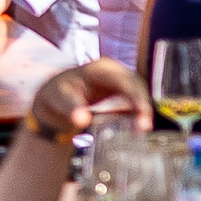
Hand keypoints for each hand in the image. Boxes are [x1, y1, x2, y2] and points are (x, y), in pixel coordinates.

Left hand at [29, 59, 153, 137]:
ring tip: (142, 131)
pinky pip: (135, 104)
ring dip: (142, 112)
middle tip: (144, 127)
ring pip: (139, 95)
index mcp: (102, 68)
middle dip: (143, 106)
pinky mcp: (123, 95)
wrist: (56, 96)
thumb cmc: (58, 93)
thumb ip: (72, 108)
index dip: (136, 97)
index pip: (125, 81)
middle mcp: (115, 72)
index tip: (142, 113)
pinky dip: (138, 115)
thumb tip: (82, 120)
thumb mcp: (61, 98)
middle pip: (137, 87)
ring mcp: (121, 82)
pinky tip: (137, 130)